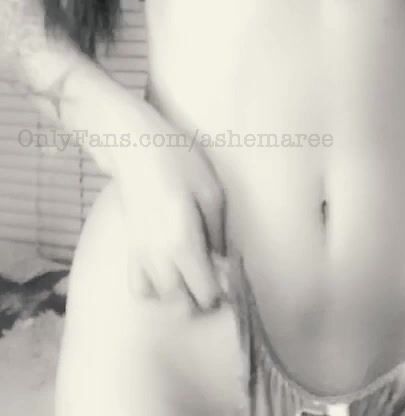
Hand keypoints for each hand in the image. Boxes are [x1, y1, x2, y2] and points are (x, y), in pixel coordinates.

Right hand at [111, 103, 226, 315]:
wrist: (134, 147)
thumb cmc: (178, 162)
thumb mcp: (211, 191)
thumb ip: (218, 232)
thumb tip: (222, 260)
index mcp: (183, 244)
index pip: (204, 294)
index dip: (221, 290)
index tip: (228, 272)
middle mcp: (159, 258)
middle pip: (183, 303)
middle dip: (201, 295)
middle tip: (214, 271)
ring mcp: (140, 255)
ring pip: (161, 298)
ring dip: (178, 292)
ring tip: (191, 270)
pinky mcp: (130, 248)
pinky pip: (139, 286)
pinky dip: (154, 286)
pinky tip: (168, 267)